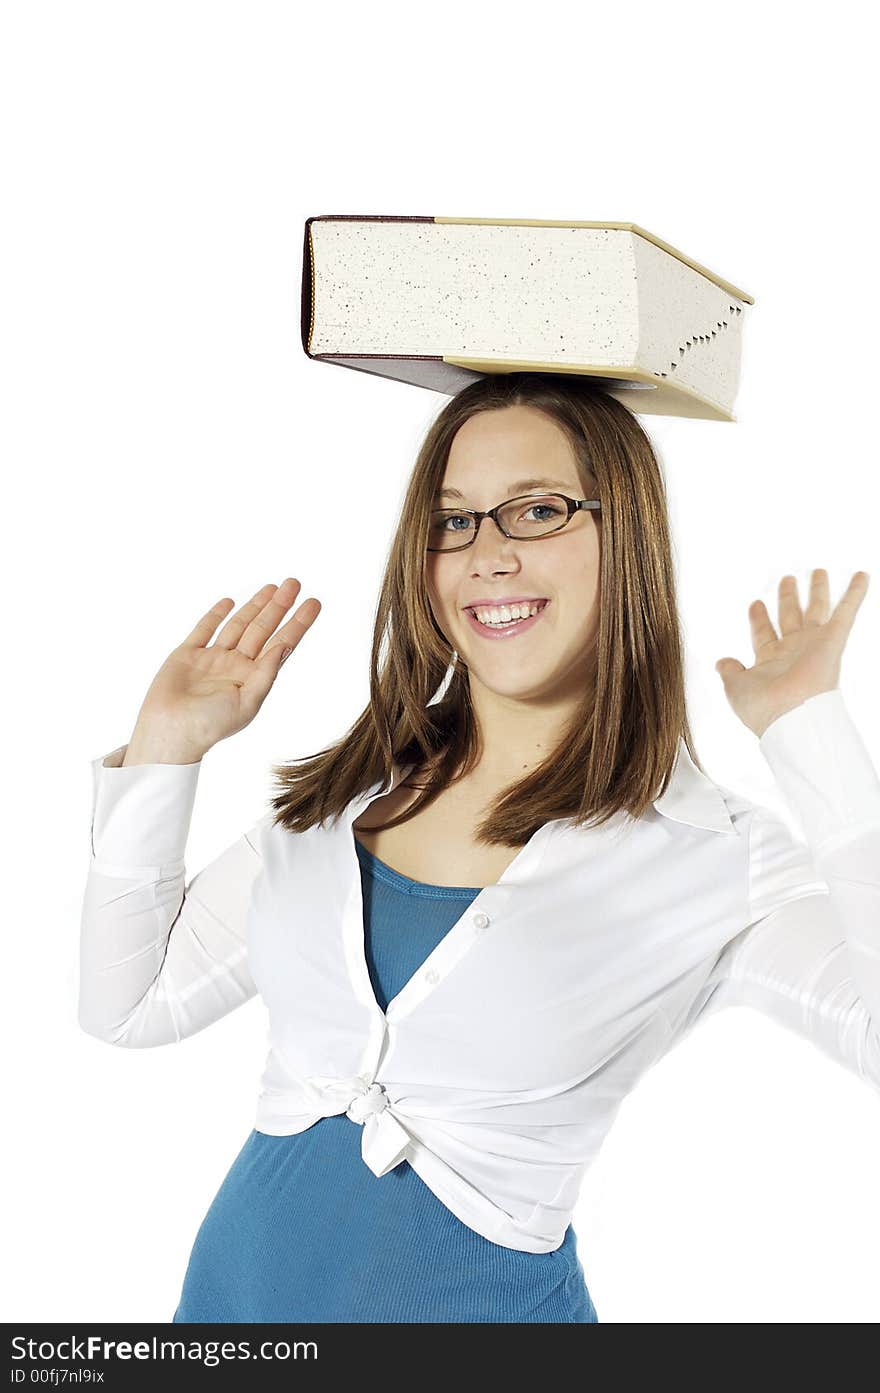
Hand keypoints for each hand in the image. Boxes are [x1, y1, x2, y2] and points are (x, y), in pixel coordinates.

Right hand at [129, 578, 321, 759]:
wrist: (169, 732)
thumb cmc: (210, 725)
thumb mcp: (247, 703)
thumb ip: (266, 674)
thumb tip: (284, 647)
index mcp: (253, 678)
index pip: (281, 644)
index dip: (298, 623)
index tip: (314, 603)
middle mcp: (235, 665)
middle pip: (262, 629)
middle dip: (279, 606)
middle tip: (294, 583)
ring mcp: (212, 658)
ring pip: (238, 625)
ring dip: (255, 606)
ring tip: (272, 587)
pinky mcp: (187, 654)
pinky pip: (204, 629)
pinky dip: (216, 614)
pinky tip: (230, 602)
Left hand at [714, 569, 869, 738]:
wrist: (791, 718)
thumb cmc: (762, 708)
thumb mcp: (735, 688)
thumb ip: (729, 672)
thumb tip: (721, 663)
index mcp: (770, 661)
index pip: (764, 633)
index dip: (759, 618)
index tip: (756, 603)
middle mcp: (793, 651)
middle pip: (790, 617)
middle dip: (787, 598)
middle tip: (787, 579)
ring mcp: (813, 645)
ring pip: (816, 609)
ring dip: (817, 590)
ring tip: (818, 571)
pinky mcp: (832, 642)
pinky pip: (845, 612)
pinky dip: (854, 593)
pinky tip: (861, 574)